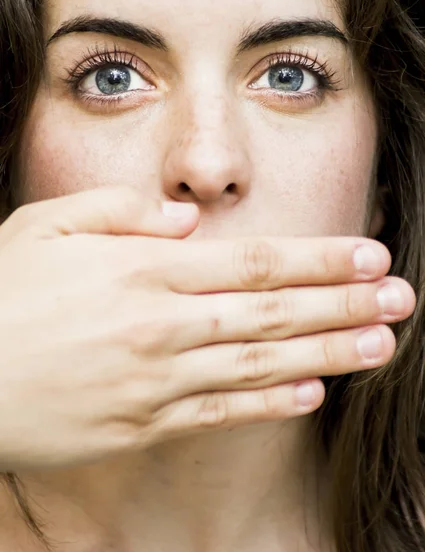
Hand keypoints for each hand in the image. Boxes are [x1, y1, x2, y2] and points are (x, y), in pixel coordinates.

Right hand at [0, 187, 414, 469]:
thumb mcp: (44, 227)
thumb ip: (118, 213)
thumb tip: (183, 218)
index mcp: (142, 271)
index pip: (253, 261)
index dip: (317, 258)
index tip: (368, 257)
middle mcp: (162, 325)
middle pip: (271, 312)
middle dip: (342, 303)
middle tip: (400, 300)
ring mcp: (156, 380)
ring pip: (259, 365)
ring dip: (325, 353)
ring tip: (380, 346)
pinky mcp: (142, 424)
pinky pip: (219, 412)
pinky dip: (269, 404)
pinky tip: (312, 394)